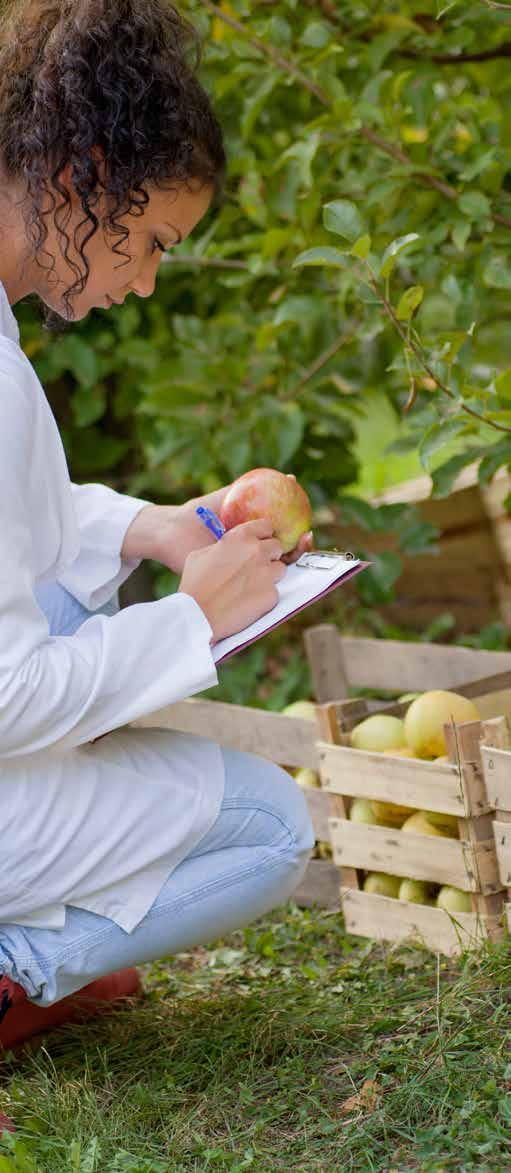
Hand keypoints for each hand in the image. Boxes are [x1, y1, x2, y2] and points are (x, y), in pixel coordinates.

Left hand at [149, 478, 312, 573]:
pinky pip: (257, 582)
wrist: (172, 532)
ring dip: (293, 557)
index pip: (283, 537)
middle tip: (307, 535)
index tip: (308, 522)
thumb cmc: (197, 514)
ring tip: (300, 542)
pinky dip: (272, 575)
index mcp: (252, 537)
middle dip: (302, 546)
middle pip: (284, 553)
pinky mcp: (234, 580)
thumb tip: (287, 476)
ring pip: (275, 568)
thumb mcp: (227, 498)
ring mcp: (243, 568)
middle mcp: (250, 554)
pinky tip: (280, 561)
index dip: (299, 533)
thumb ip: (251, 488)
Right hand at [179, 519, 285, 640]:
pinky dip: (265, 596)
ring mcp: (267, 574)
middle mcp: (258, 551)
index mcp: (241, 537)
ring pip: (280, 569)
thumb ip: (222, 546)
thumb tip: (230, 547)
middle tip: (254, 567)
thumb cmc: (194, 584)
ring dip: (270, 575)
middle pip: (276, 547)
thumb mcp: (201, 554)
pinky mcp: (272, 595)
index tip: (258, 543)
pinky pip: (275, 592)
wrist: (198, 614)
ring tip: (252, 586)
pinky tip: (248, 601)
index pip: (266, 526)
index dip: (262, 536)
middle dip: (268, 556)